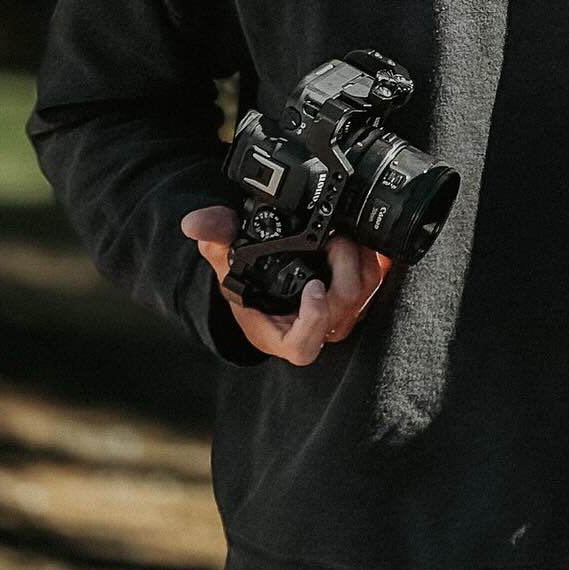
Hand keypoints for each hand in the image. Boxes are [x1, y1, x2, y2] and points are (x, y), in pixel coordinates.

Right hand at [181, 206, 390, 363]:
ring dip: (357, 261)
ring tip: (341, 234)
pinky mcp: (358, 293)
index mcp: (281, 333)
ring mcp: (340, 312)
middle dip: (343, 272)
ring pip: (364, 294)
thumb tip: (194, 223)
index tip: (313, 287)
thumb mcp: (227, 260)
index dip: (313, 321)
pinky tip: (356, 235)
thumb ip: (215, 239)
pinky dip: (369, 255)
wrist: (270, 276)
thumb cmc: (248, 282)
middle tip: (334, 241)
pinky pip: (374, 279)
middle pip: (343, 312)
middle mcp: (315, 327)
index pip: (303, 346)